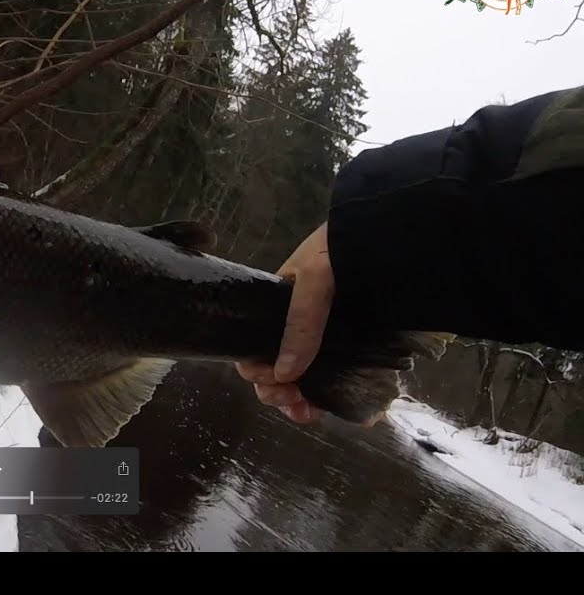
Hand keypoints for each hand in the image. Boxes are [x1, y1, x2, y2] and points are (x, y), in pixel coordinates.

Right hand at [235, 222, 332, 424]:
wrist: (393, 233)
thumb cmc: (343, 249)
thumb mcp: (314, 277)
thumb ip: (300, 321)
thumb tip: (284, 373)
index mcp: (277, 304)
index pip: (253, 344)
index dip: (257, 368)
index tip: (274, 382)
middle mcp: (297, 324)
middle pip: (275, 366)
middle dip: (276, 391)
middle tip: (293, 402)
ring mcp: (325, 337)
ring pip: (301, 378)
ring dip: (297, 400)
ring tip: (307, 414)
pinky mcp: (352, 346)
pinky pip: (333, 377)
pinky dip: (329, 398)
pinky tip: (332, 411)